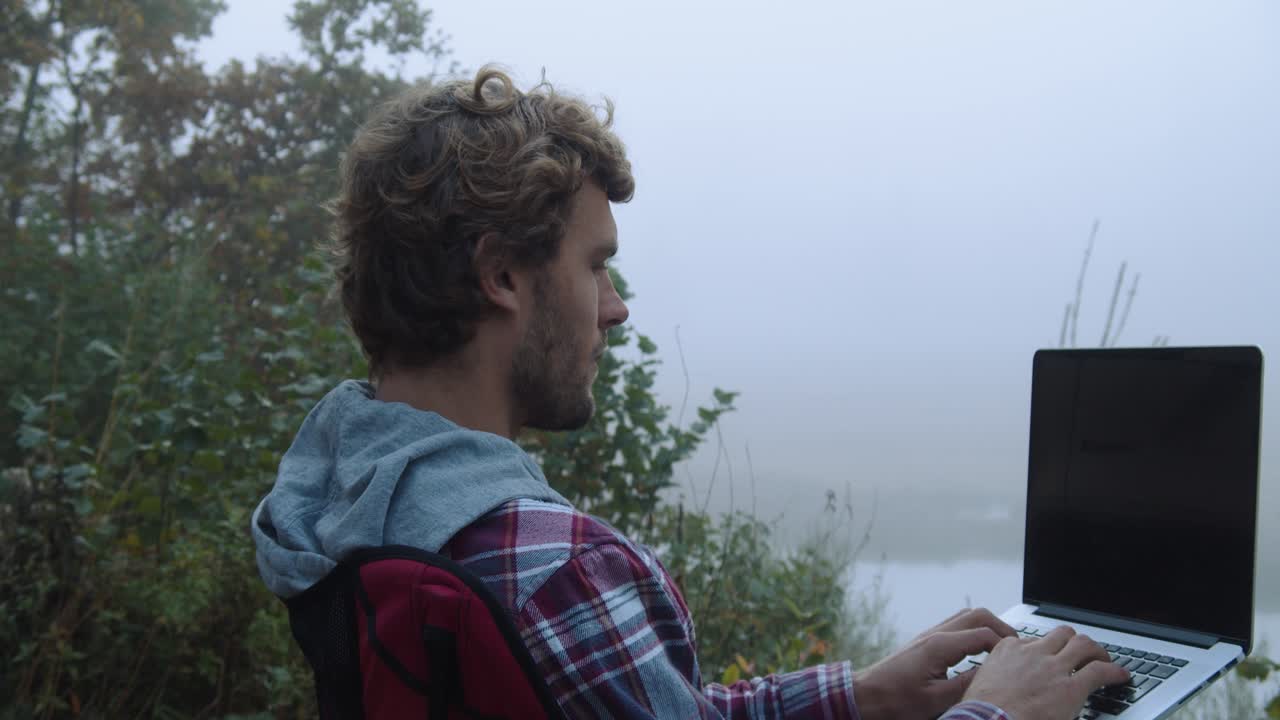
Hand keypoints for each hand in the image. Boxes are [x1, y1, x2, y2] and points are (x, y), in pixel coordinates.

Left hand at [855, 607, 1017, 719]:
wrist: (866, 696)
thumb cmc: (896, 700)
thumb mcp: (937, 700)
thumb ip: (968, 685)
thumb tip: (993, 674)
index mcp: (940, 646)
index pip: (984, 634)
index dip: (1006, 646)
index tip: (1019, 660)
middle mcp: (935, 634)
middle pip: (976, 615)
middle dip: (1001, 627)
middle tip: (1017, 647)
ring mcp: (928, 635)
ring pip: (965, 617)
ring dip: (987, 627)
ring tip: (1002, 648)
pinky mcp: (925, 642)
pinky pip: (955, 627)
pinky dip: (973, 632)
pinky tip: (979, 652)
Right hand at [962, 625, 1130, 719]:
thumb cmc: (981, 712)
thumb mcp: (981, 685)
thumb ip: (995, 678)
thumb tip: (1001, 689)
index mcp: (1007, 651)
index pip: (1032, 640)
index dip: (1044, 649)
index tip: (1048, 657)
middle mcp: (1032, 653)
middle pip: (1061, 634)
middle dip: (1074, 641)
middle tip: (1082, 652)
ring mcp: (1053, 667)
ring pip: (1082, 644)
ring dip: (1096, 650)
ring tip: (1104, 658)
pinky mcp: (1071, 687)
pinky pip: (1100, 671)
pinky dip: (1114, 671)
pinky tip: (1122, 676)